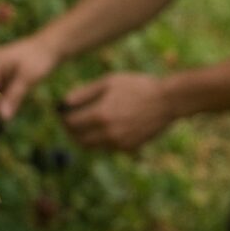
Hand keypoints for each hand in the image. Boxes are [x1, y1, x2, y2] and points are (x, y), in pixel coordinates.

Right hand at [0, 33, 60, 123]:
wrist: (50, 46)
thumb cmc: (39, 58)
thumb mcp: (28, 78)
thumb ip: (14, 96)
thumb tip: (2, 117)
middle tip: (5, 120)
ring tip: (13, 109)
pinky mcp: (4, 77)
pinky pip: (0, 93)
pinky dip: (5, 100)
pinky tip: (16, 101)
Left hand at [59, 72, 175, 150]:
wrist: (167, 101)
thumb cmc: (137, 86)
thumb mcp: (108, 82)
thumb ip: (84, 93)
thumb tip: (64, 103)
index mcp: (100, 115)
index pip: (70, 123)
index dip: (63, 118)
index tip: (62, 112)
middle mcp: (107, 133)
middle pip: (78, 139)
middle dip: (70, 130)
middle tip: (71, 120)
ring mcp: (118, 143)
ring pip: (91, 146)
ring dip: (84, 137)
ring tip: (86, 123)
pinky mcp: (128, 148)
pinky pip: (106, 147)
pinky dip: (101, 139)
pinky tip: (106, 126)